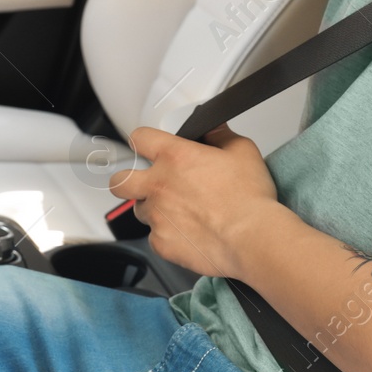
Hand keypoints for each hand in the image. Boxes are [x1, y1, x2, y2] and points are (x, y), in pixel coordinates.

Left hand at [108, 123, 287, 278]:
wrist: (251, 238)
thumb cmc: (248, 198)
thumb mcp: (242, 151)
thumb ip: (221, 135)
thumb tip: (213, 129)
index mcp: (175, 157)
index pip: (140, 139)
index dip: (143, 141)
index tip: (148, 146)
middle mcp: (159, 185)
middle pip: (120, 180)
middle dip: (128, 180)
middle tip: (146, 183)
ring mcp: (157, 216)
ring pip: (140, 210)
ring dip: (153, 209)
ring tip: (180, 212)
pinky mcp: (162, 243)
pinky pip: (155, 237)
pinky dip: (168, 235)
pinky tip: (189, 233)